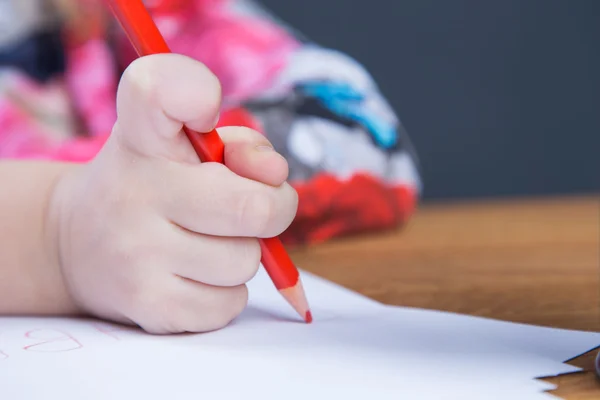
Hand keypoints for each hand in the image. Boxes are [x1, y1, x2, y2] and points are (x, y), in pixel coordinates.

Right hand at [52, 54, 297, 333]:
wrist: (77, 245)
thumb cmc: (151, 185)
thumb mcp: (183, 145)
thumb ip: (242, 146)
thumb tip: (274, 175)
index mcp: (142, 135)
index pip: (158, 90)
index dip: (194, 92)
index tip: (204, 113)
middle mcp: (134, 189)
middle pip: (252, 207)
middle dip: (273, 209)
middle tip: (249, 207)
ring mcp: (137, 253)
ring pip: (246, 261)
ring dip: (243, 253)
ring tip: (208, 242)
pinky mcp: (148, 306)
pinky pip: (230, 303)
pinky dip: (226, 292)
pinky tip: (196, 275)